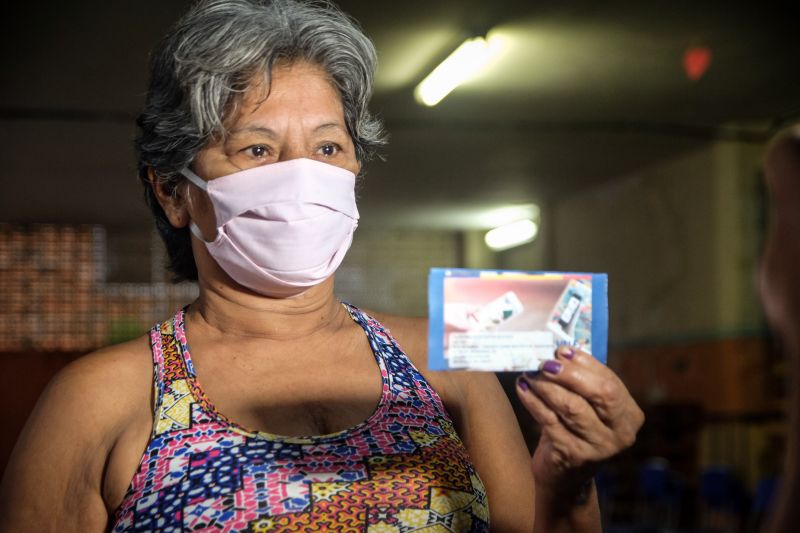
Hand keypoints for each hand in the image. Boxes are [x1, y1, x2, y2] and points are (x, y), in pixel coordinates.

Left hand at [516, 346, 643, 498]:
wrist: (566, 479)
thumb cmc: (575, 432)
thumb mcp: (587, 408)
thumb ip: (581, 382)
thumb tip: (560, 351)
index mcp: (629, 415)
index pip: (610, 382)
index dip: (585, 364)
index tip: (561, 351)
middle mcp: (620, 433)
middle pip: (598, 393)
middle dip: (569, 374)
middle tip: (544, 362)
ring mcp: (599, 447)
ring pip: (571, 406)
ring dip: (546, 386)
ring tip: (529, 373)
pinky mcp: (573, 456)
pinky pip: (549, 420)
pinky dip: (533, 401)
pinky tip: (523, 389)